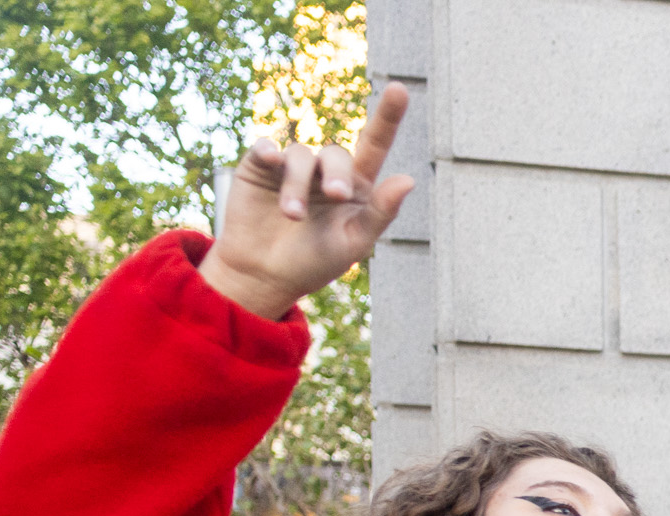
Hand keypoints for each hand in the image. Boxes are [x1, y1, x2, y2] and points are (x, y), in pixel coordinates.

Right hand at [197, 84, 415, 321]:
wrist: (264, 275)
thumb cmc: (314, 262)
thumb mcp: (353, 242)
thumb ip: (381, 212)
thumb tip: (409, 179)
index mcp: (356, 187)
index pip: (375, 144)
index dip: (388, 116)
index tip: (400, 87)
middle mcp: (325, 171)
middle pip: (336, 153)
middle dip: (336, 172)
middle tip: (334, 195)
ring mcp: (292, 167)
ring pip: (301, 155)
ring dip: (298, 185)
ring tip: (292, 216)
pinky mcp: (260, 166)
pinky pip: (266, 147)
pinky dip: (269, 152)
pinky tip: (271, 161)